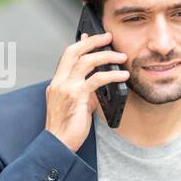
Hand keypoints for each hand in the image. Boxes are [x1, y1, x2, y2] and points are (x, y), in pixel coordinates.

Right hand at [45, 31, 128, 152]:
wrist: (58, 144)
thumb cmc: (67, 127)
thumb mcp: (77, 105)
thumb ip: (85, 91)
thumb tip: (99, 80)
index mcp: (57, 82)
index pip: (68, 55)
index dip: (82, 43)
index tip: (93, 37)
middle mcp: (59, 82)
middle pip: (74, 51)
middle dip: (92, 41)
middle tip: (109, 37)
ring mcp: (67, 88)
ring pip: (86, 61)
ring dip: (106, 56)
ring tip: (122, 56)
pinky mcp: (77, 96)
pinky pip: (96, 79)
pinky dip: (112, 75)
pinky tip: (123, 76)